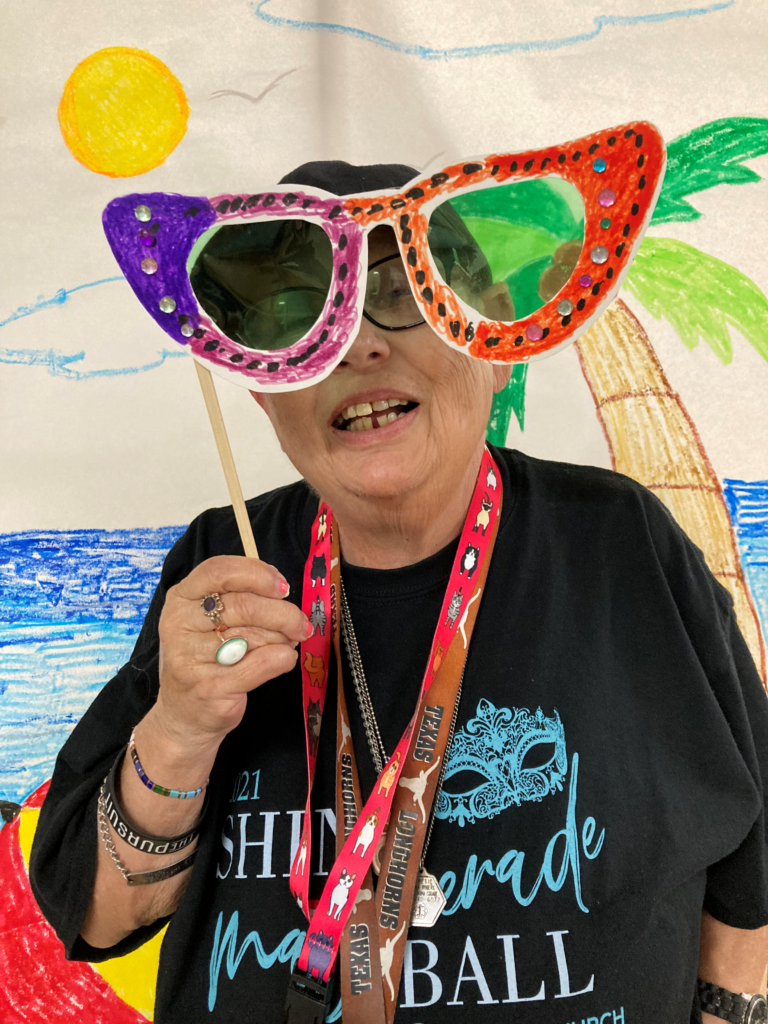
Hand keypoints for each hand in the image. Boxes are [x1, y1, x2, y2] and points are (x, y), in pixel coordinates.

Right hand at [154, 555, 308, 749]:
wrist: (183, 714)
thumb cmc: (204, 659)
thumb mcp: (208, 621)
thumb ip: (239, 598)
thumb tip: (283, 591)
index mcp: (180, 598)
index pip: (220, 571)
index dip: (258, 574)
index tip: (282, 587)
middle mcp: (180, 624)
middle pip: (244, 605)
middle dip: (283, 613)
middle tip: (300, 624)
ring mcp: (191, 658)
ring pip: (256, 635)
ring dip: (282, 639)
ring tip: (285, 643)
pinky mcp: (210, 687)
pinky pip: (262, 663)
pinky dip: (282, 659)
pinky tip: (284, 659)